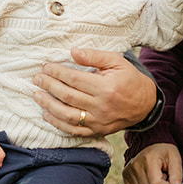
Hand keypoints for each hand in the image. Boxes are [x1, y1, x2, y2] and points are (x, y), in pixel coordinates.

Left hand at [33, 48, 157, 136]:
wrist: (145, 104)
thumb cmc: (129, 79)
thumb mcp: (117, 61)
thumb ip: (94, 56)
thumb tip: (73, 52)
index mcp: (106, 87)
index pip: (74, 79)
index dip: (57, 72)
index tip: (46, 67)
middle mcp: (102, 106)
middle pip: (68, 96)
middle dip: (49, 86)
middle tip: (37, 78)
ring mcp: (99, 121)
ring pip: (68, 115)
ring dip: (49, 106)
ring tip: (37, 96)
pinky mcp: (98, 131)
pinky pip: (74, 131)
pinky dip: (58, 124)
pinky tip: (47, 115)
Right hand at [123, 143, 182, 183]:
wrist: (151, 146)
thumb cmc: (165, 153)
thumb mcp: (175, 159)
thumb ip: (177, 173)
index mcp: (148, 159)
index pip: (156, 183)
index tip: (169, 180)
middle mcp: (135, 165)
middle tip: (161, 176)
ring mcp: (128, 171)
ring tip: (154, 178)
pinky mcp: (124, 175)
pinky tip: (146, 181)